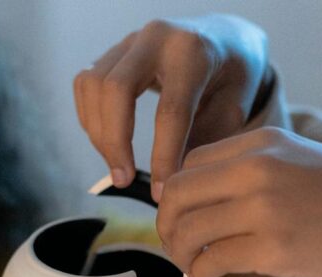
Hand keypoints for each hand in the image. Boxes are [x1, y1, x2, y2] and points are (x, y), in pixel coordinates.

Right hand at [74, 14, 267, 200]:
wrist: (224, 39)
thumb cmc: (232, 78)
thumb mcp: (235, 108)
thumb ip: (206, 141)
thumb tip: (173, 180)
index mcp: (193, 51)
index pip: (170, 110)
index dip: (163, 157)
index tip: (162, 193)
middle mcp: (157, 38)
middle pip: (116, 89)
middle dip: (115, 142)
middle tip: (123, 180)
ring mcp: (130, 41)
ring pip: (93, 86)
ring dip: (98, 134)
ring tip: (117, 166)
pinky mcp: (113, 52)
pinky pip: (85, 85)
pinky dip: (90, 119)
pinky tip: (108, 142)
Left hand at [159, 127, 321, 276]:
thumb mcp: (302, 162)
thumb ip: (256, 171)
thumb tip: (207, 200)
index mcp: (263, 143)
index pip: (188, 165)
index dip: (175, 197)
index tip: (182, 219)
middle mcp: (258, 168)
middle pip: (177, 196)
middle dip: (167, 226)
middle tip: (178, 249)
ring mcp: (265, 208)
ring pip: (187, 231)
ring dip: (180, 256)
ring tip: (193, 268)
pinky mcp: (274, 249)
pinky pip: (211, 262)